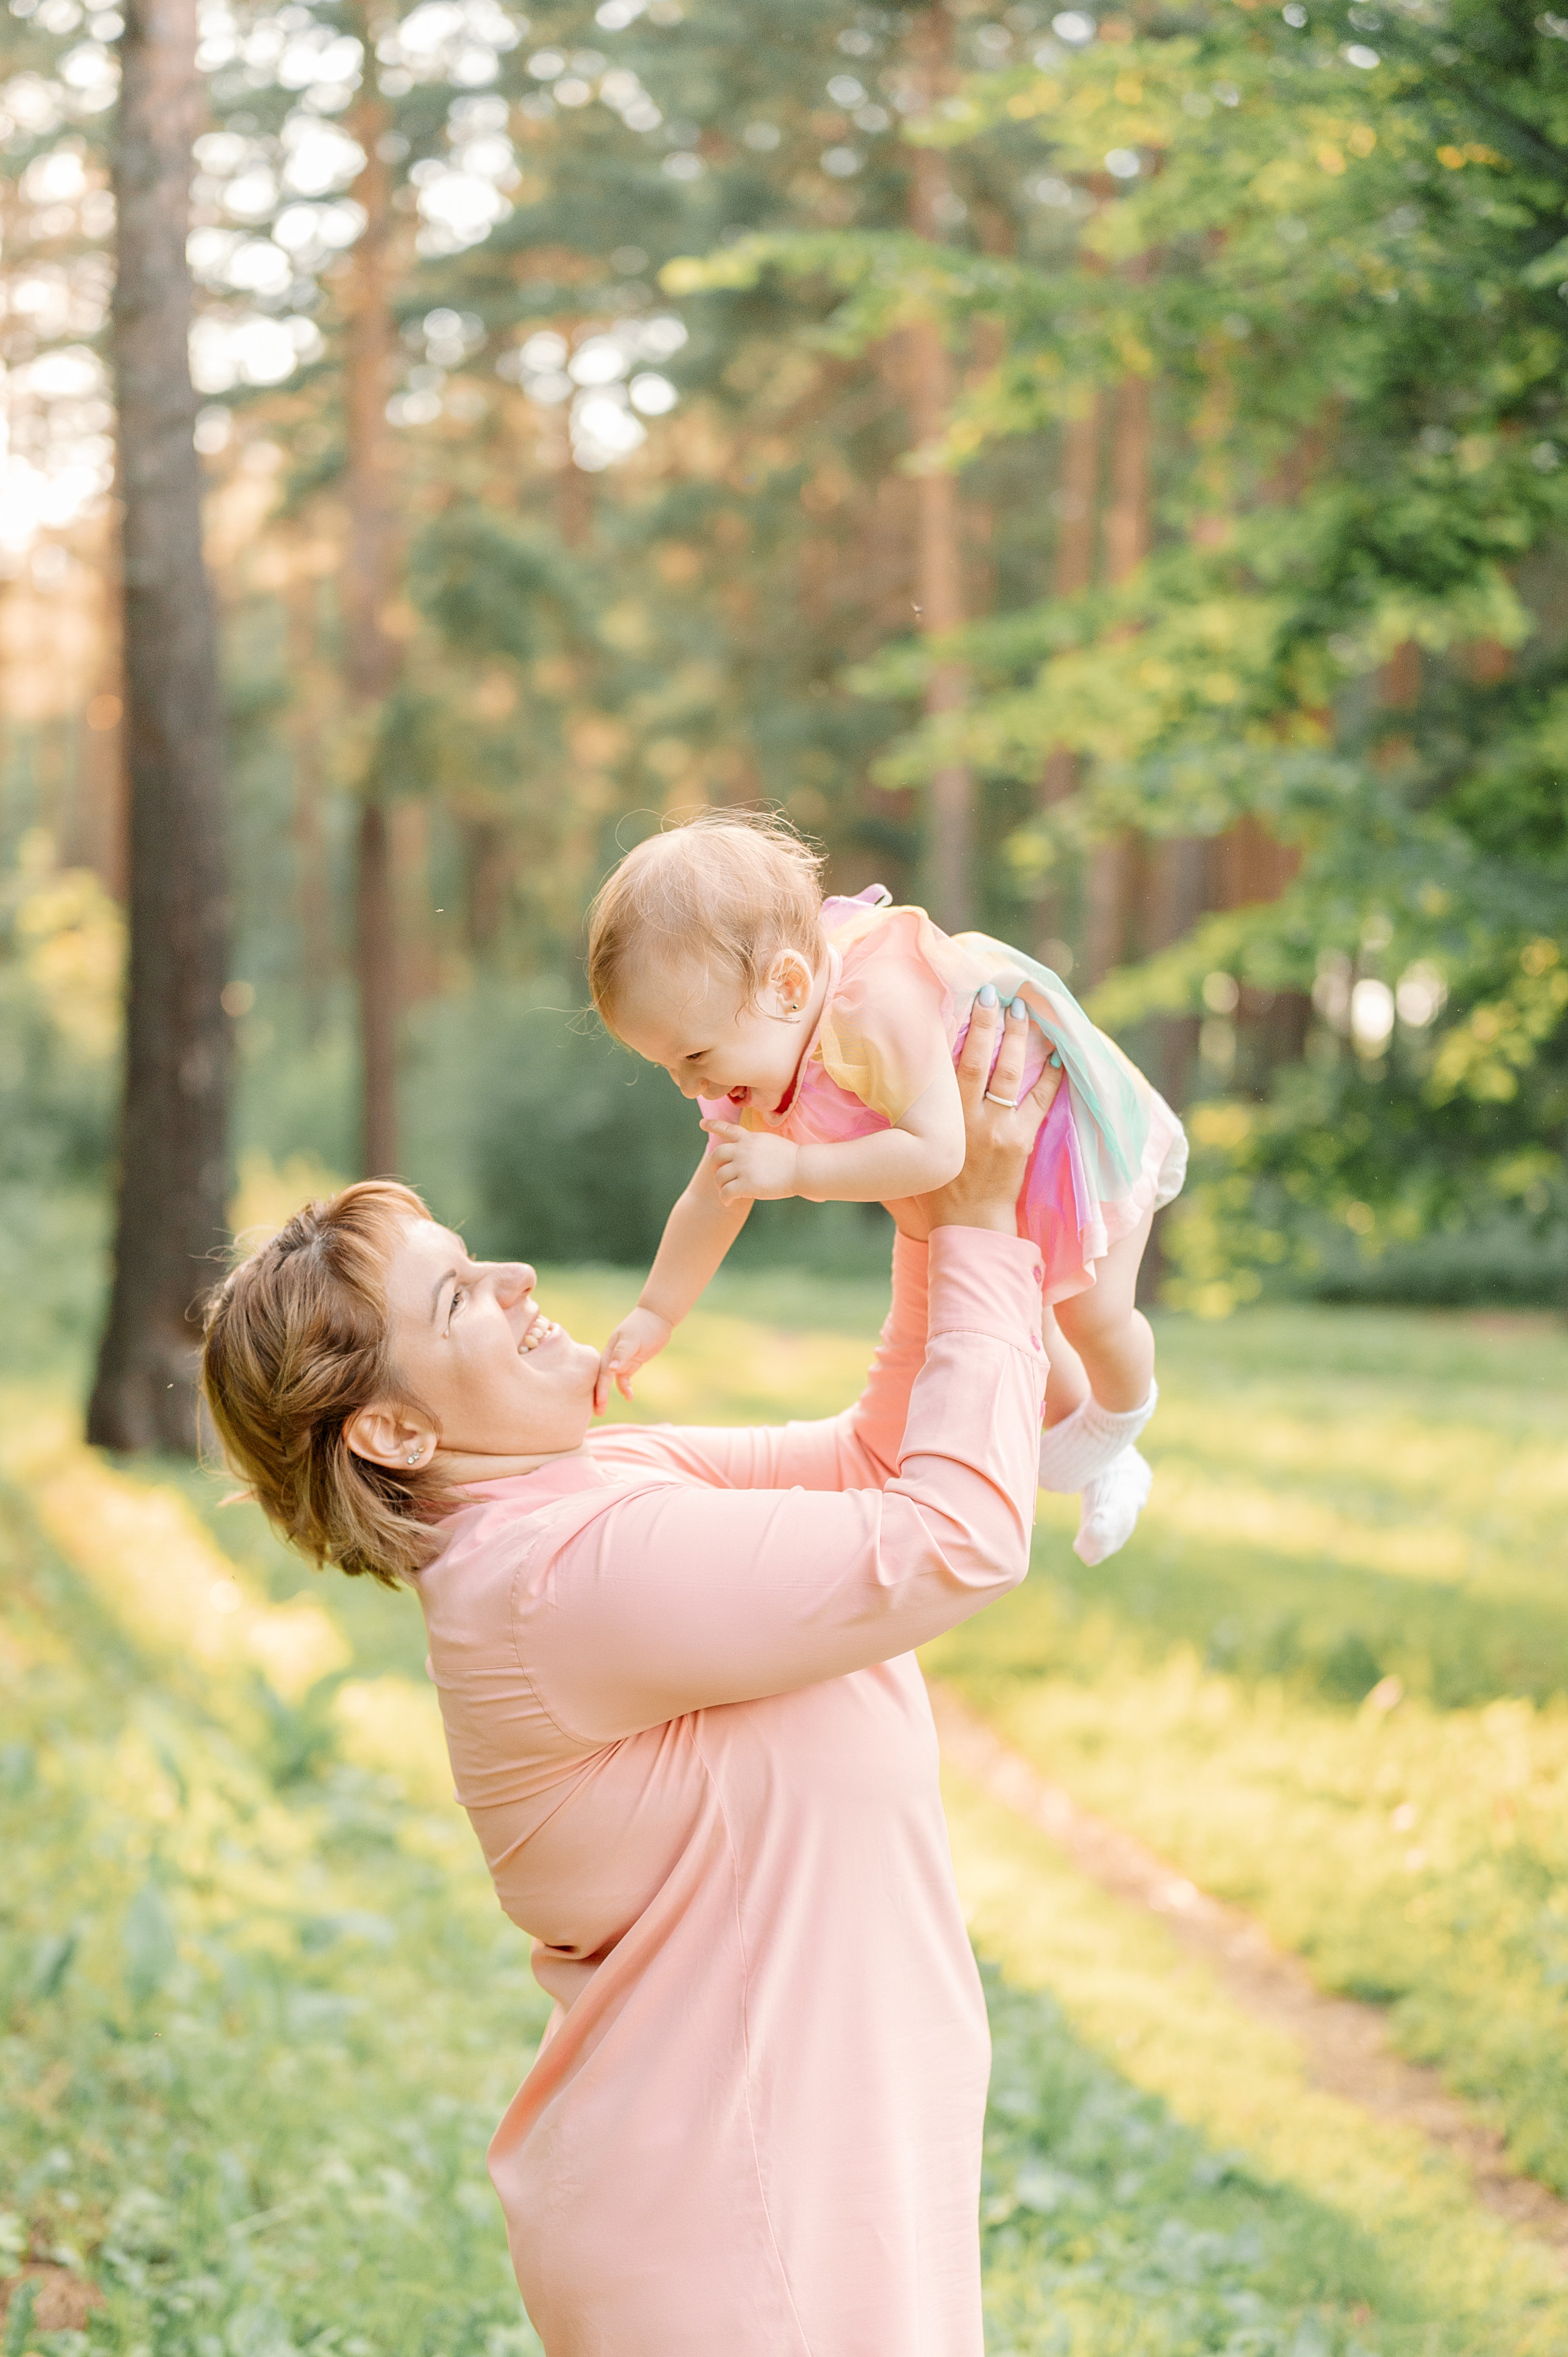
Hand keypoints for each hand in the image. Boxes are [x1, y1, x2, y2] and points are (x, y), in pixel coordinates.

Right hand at [595, 1304, 672, 1412]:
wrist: (657, 1317)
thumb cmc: (644, 1326)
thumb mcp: (633, 1339)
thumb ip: (621, 1354)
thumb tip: (611, 1369)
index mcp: (610, 1350)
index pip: (602, 1373)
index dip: (600, 1389)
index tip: (599, 1403)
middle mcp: (613, 1356)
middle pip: (602, 1379)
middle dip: (598, 1395)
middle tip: (597, 1413)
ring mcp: (622, 1360)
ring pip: (611, 1381)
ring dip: (607, 1394)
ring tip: (602, 1410)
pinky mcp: (631, 1362)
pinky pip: (624, 1378)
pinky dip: (625, 1387)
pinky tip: (629, 1397)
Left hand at [699, 1120, 801, 1206]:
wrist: (803, 1168)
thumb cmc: (793, 1159)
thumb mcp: (771, 1142)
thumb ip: (756, 1145)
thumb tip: (747, 1153)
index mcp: (750, 1138)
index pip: (727, 1129)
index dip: (713, 1125)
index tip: (702, 1124)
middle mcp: (743, 1150)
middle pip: (716, 1155)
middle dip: (714, 1165)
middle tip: (717, 1174)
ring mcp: (743, 1167)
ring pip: (719, 1176)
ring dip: (720, 1185)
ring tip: (725, 1191)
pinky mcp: (746, 1184)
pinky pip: (726, 1192)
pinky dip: (724, 1198)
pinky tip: (728, 1202)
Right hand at [888, 992, 1059, 1240]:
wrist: (968, 1226)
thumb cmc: (934, 1191)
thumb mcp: (912, 1150)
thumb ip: (906, 1120)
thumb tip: (889, 1087)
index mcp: (937, 1117)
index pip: (941, 1064)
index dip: (948, 1030)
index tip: (953, 1000)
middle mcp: (965, 1116)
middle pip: (976, 1058)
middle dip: (985, 1022)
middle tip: (993, 992)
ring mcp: (995, 1127)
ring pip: (1007, 1073)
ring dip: (1016, 1039)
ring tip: (1022, 1010)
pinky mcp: (1020, 1140)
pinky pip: (1038, 1100)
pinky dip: (1050, 1077)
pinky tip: (1056, 1054)